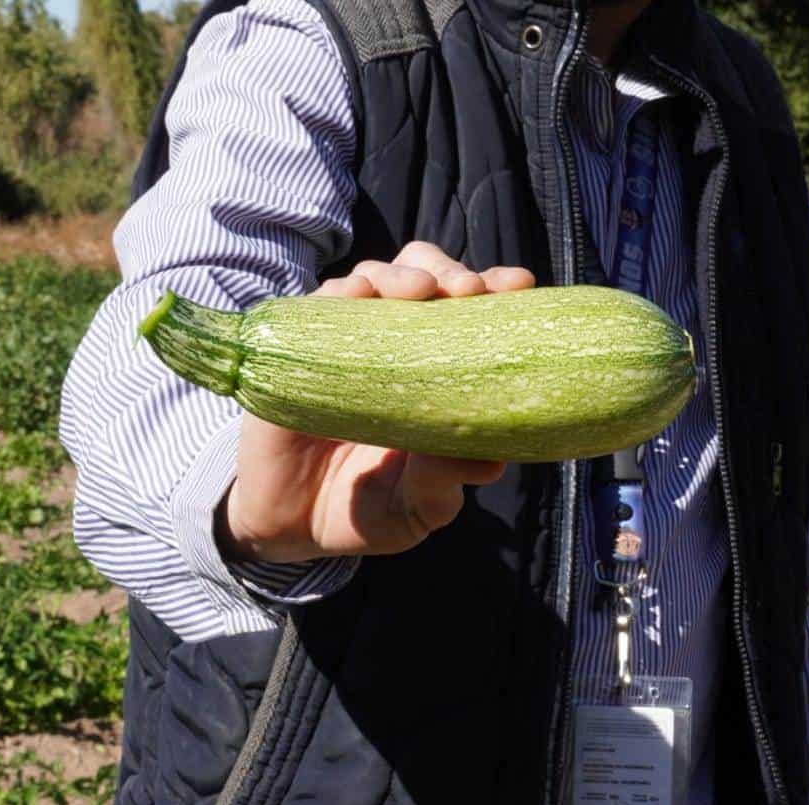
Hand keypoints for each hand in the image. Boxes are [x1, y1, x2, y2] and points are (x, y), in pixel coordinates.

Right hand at [216, 242, 536, 563]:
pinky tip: (358, 295)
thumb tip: (490, 462)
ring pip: (373, 279)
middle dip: (450, 271)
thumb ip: (445, 484)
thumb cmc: (365, 511)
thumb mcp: (416, 507)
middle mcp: (390, 345)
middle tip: (469, 290)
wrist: (290, 529)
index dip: (493, 290)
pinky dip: (340, 295)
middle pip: (423, 275)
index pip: (466, 312)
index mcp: (433, 372)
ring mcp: (343, 345)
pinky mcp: (297, 354)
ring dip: (400, 274)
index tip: (518, 285)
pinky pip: (316, 309)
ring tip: (420, 290)